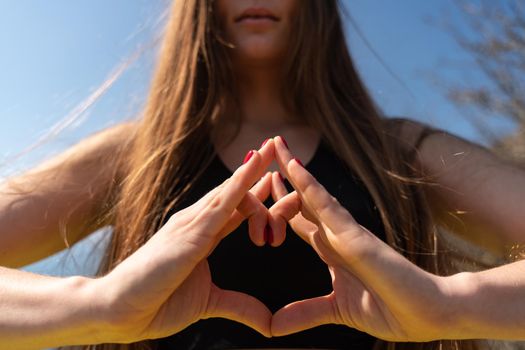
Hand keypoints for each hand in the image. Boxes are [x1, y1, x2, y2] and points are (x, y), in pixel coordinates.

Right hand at [90, 141, 276, 343]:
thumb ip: (240, 306)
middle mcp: (197, 223)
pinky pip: (219, 205)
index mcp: (203, 236)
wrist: (121, 311)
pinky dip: (238, 185)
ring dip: (252, 169)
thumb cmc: (156, 302)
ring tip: (271, 148)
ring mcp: (191, 224)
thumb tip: (268, 322)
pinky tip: (253, 169)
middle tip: (280, 151)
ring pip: (229, 192)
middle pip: (235, 194)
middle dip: (259, 173)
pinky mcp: (189, 234)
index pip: (236, 209)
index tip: (279, 181)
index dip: (258, 193)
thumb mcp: (210, 302)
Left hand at [268, 136, 454, 341]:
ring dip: (291, 167)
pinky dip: (307, 185)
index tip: (260, 184)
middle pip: (302, 197)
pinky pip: (326, 205)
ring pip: (311, 193)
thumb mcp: (335, 310)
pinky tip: (292, 166)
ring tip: (273, 143)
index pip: (298, 218)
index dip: (279, 200)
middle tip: (263, 147)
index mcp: (331, 248)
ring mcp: (345, 231)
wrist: (427, 315)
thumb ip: (304, 313)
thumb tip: (272, 325)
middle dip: (282, 173)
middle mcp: (335, 233)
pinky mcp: (355, 236)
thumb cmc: (391, 309)